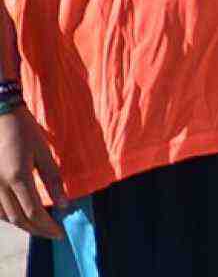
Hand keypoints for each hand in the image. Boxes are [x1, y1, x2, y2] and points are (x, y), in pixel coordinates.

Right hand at [0, 107, 63, 238]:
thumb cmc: (25, 131)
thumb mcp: (44, 153)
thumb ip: (54, 180)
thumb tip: (64, 205)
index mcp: (17, 178)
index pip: (34, 213)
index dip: (48, 226)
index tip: (61, 233)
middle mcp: (0, 187)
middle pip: (19, 219)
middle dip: (38, 230)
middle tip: (54, 234)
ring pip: (6, 217)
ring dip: (24, 225)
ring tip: (41, 226)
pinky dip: (10, 217)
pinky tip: (21, 216)